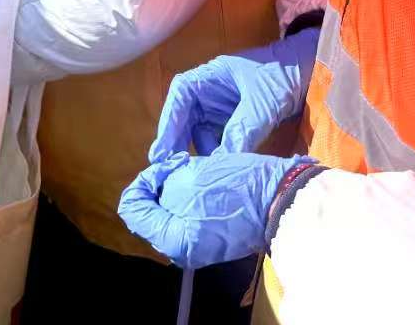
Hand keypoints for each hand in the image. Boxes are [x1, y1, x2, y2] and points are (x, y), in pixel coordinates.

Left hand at [119, 151, 306, 267]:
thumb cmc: (234, 186)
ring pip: (169, 212)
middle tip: (181, 164)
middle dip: (159, 184)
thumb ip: (158, 187)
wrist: (281, 198)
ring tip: (196, 170)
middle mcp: (181, 251)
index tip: (165, 166)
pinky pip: (188, 217)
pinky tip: (207, 182)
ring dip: (175, 188)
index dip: (142, 180)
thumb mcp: (188, 179)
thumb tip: (147, 191)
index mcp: (172, 241)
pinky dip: (190, 198)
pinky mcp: (213, 238)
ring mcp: (198, 247)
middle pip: (150, 211)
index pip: (132, 208)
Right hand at [149, 28, 318, 160]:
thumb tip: (220, 162)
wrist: (310, 72)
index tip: (161, 151)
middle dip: (179, 145)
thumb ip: (242, 130)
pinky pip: (218, 142)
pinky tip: (221, 172)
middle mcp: (209, 93)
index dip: (168, 123)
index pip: (180, 96)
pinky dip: (219, 156)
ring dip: (201, 154)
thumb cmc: (283, 76)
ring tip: (199, 178)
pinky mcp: (234, 123)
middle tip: (172, 175)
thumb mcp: (263, 103)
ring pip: (200, 135)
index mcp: (210, 77)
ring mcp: (221, 109)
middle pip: (184, 119)